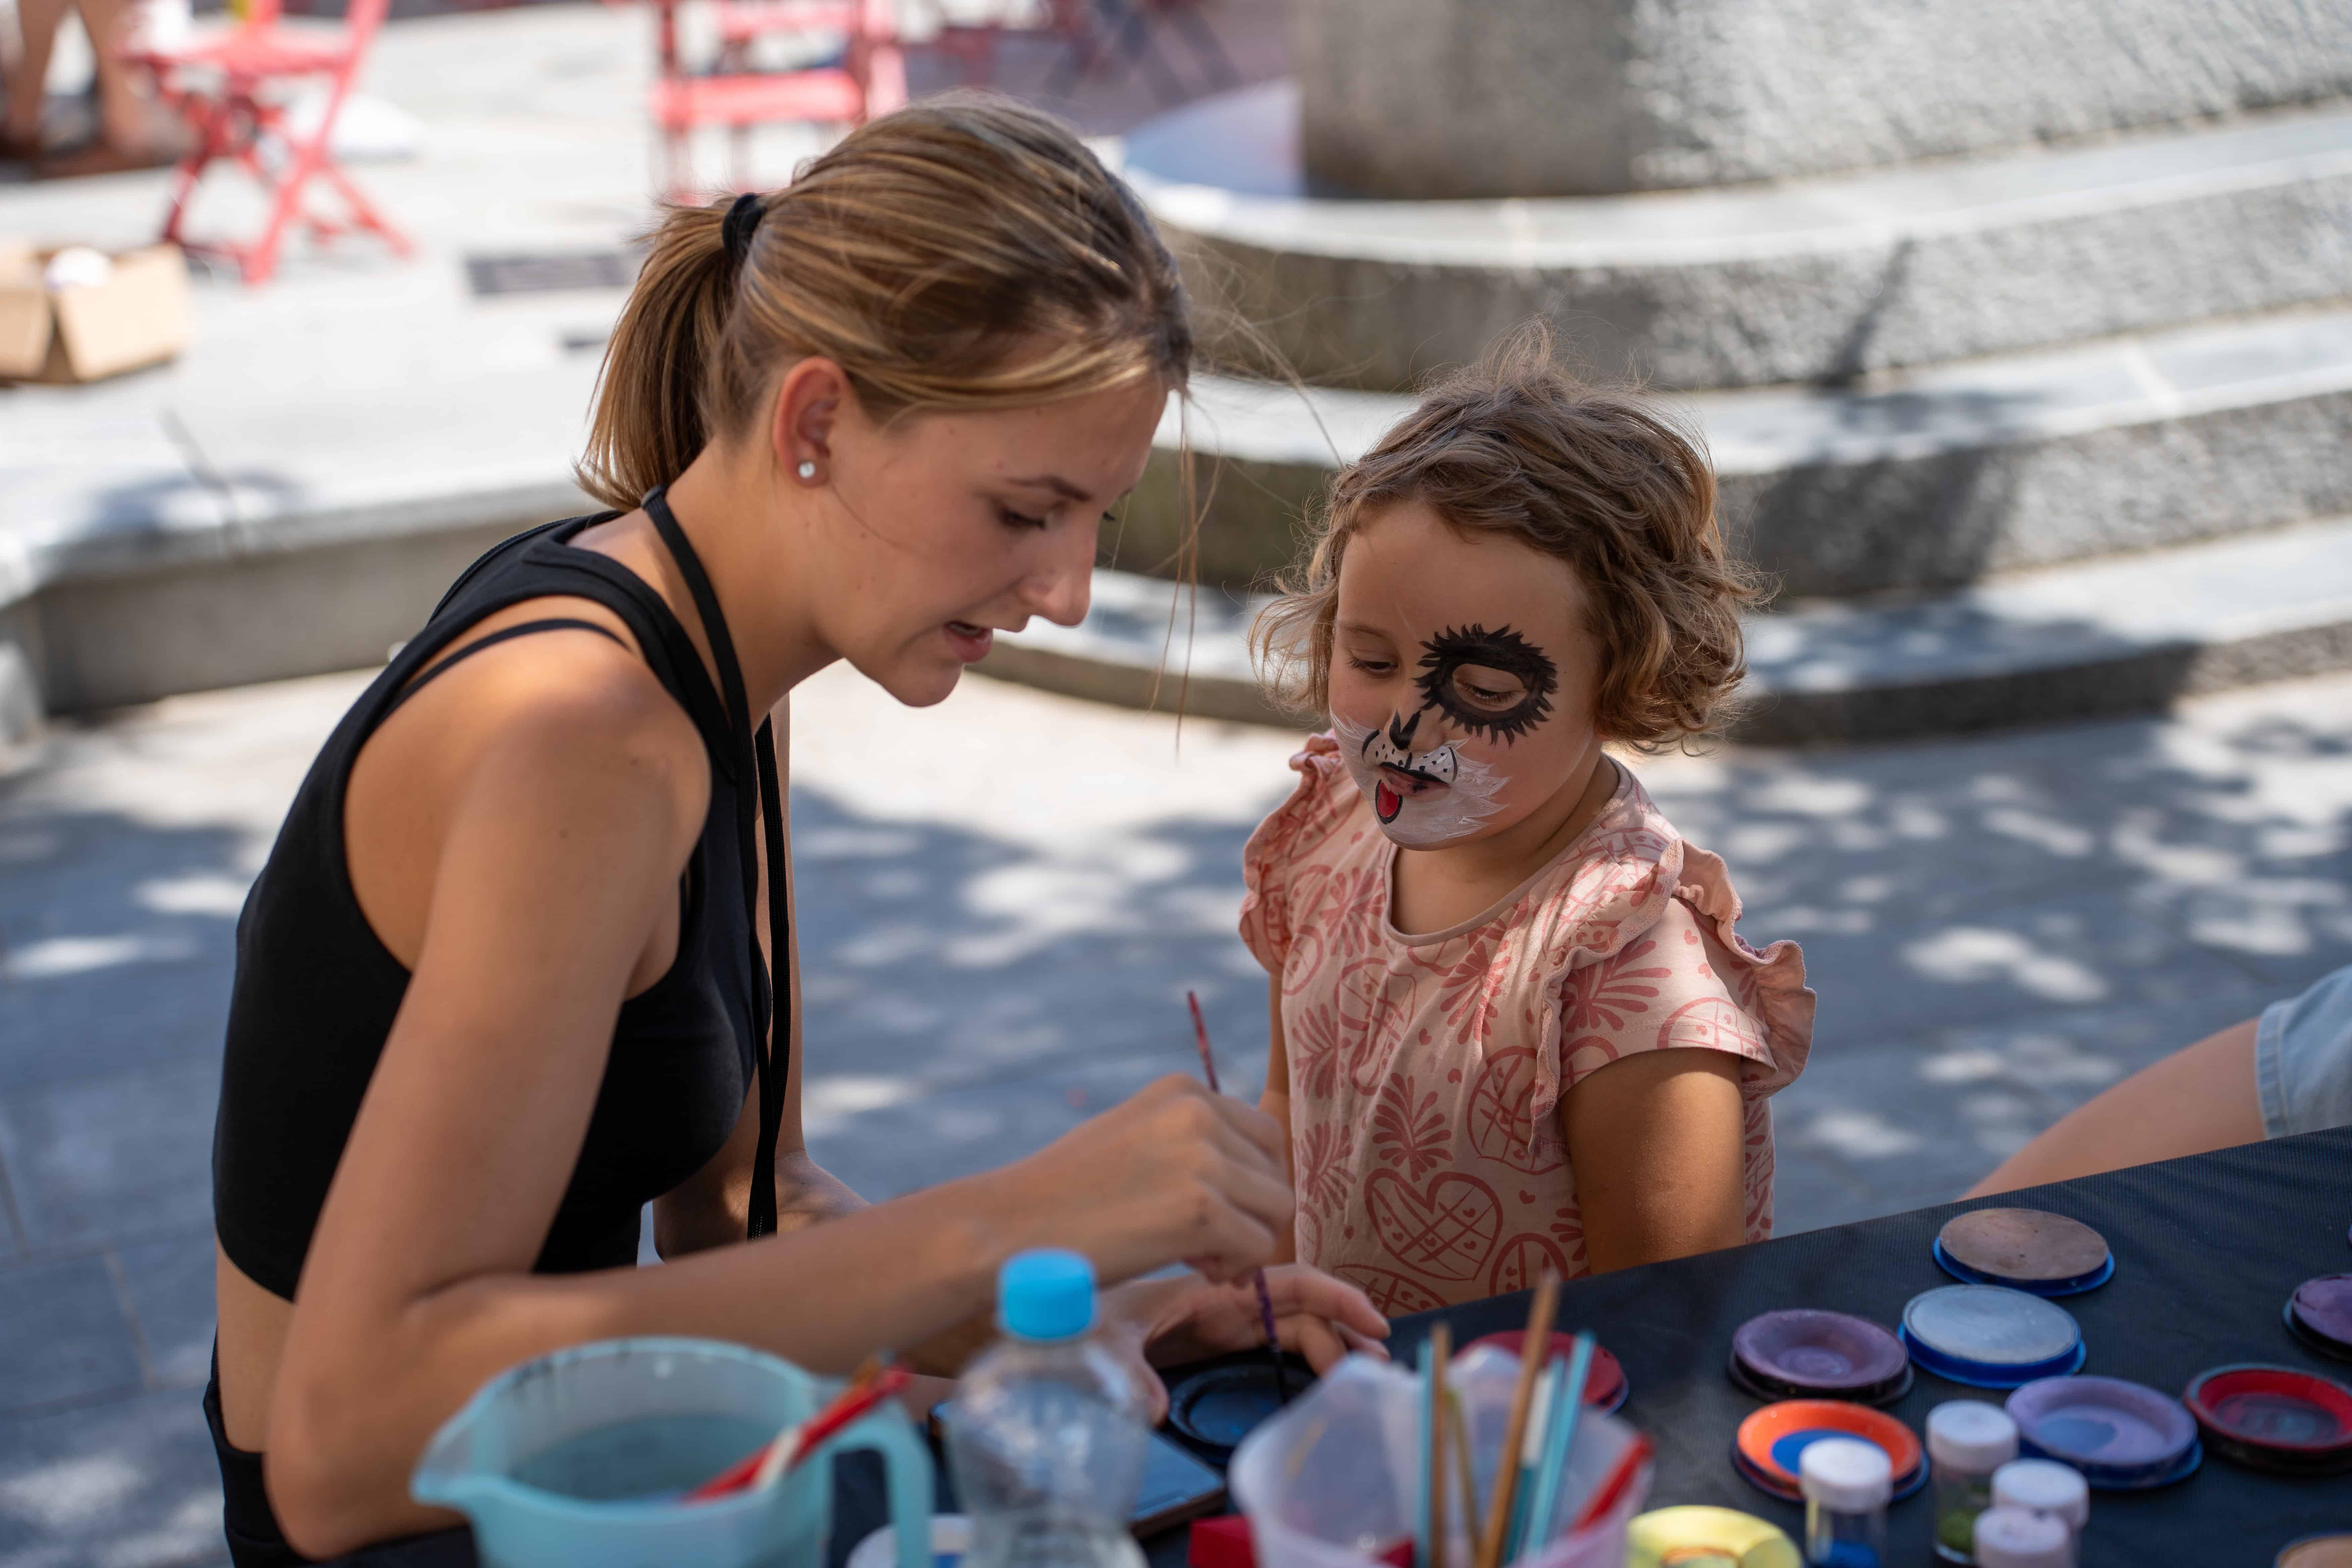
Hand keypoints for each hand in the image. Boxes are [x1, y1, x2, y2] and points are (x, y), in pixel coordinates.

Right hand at [992, 1075, 1293, 1285]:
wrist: (1009, 1228)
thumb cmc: (1067, 1195)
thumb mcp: (1135, 1139)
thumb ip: (1191, 1144)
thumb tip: (1251, 1181)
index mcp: (1183, 1089)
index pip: (1264, 1135)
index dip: (1251, 1184)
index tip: (1215, 1216)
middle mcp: (1197, 1111)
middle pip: (1275, 1172)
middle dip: (1252, 1215)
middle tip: (1207, 1247)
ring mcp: (1200, 1157)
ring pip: (1275, 1209)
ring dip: (1246, 1244)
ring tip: (1199, 1260)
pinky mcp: (1199, 1208)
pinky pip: (1256, 1247)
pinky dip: (1236, 1269)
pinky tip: (1196, 1271)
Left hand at [1097, 1266, 1389, 1421]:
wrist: (1060, 1309)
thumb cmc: (1084, 1312)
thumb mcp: (1103, 1337)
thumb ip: (1126, 1370)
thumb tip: (1148, 1410)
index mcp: (1211, 1286)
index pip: (1289, 1281)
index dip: (1335, 1298)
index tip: (1371, 1320)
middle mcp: (1229, 1294)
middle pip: (1305, 1302)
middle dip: (1345, 1323)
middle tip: (1379, 1359)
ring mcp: (1229, 1313)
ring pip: (1298, 1321)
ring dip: (1334, 1341)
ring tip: (1366, 1370)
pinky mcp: (1225, 1331)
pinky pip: (1280, 1336)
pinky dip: (1311, 1349)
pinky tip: (1332, 1372)